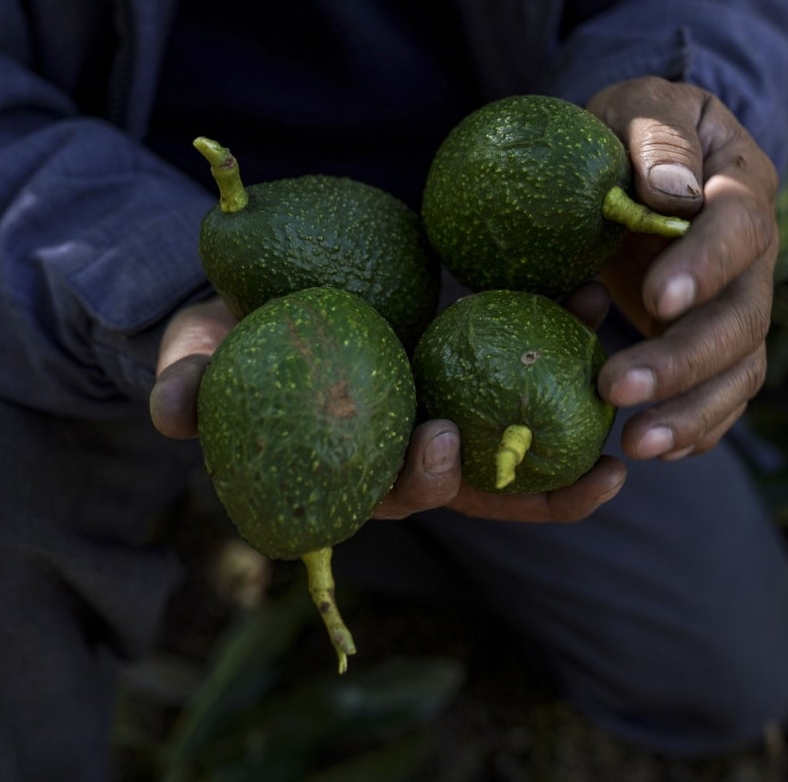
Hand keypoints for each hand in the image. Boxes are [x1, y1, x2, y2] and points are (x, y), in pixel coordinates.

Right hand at [152, 288, 626, 522]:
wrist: (258, 292)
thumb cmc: (229, 334)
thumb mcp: (200, 351)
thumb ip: (189, 380)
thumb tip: (170, 409)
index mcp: (351, 467)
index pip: (396, 495)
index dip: (425, 482)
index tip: (446, 439)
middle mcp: (407, 450)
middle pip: (482, 487)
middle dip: (534, 481)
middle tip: (586, 455)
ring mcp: (446, 406)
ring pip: (520, 436)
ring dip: (575, 421)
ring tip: (618, 384)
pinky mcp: (470, 360)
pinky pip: (525, 362)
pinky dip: (558, 341)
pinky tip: (587, 295)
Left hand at [586, 76, 778, 460]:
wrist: (638, 161)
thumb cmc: (632, 129)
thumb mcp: (634, 106)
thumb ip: (654, 138)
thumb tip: (671, 191)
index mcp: (739, 184)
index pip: (738, 228)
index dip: (705, 266)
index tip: (657, 299)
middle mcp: (752, 255)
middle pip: (740, 318)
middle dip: (682, 360)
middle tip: (615, 387)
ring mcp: (736, 303)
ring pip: (738, 369)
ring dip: (691, 411)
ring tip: (637, 444)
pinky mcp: (711, 340)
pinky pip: (722, 393)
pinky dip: (698, 426)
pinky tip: (657, 448)